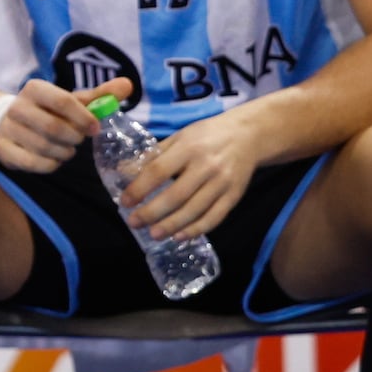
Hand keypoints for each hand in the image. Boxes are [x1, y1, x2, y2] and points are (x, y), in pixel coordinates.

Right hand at [0, 77, 131, 172]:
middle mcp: (18, 106)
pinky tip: (54, 158)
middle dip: (74, 138)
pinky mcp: (5, 150)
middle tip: (79, 139)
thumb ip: (100, 95)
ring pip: (45, 147)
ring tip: (67, 148)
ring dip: (64, 152)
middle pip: (54, 128)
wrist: (6, 123)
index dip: (83, 117)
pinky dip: (51, 164)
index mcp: (35, 88)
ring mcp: (9, 129)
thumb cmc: (47, 111)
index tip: (95, 128)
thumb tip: (128, 85)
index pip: (63, 101)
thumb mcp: (71, 100)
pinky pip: (35, 163)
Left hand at [115, 106, 262, 243]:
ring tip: (154, 234)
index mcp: (188, 147)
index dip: (140, 188)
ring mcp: (222, 183)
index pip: (159, 171)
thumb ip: (153, 155)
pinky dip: (196, 229)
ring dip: (172, 225)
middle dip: (152, 212)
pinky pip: (214, 218)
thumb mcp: (179, 136)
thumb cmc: (207, 135)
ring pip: (194, 210)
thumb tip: (123, 171)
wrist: (248, 136)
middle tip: (134, 223)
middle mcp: (206, 166)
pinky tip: (180, 236)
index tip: (125, 202)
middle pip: (176, 195)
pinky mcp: (234, 196)